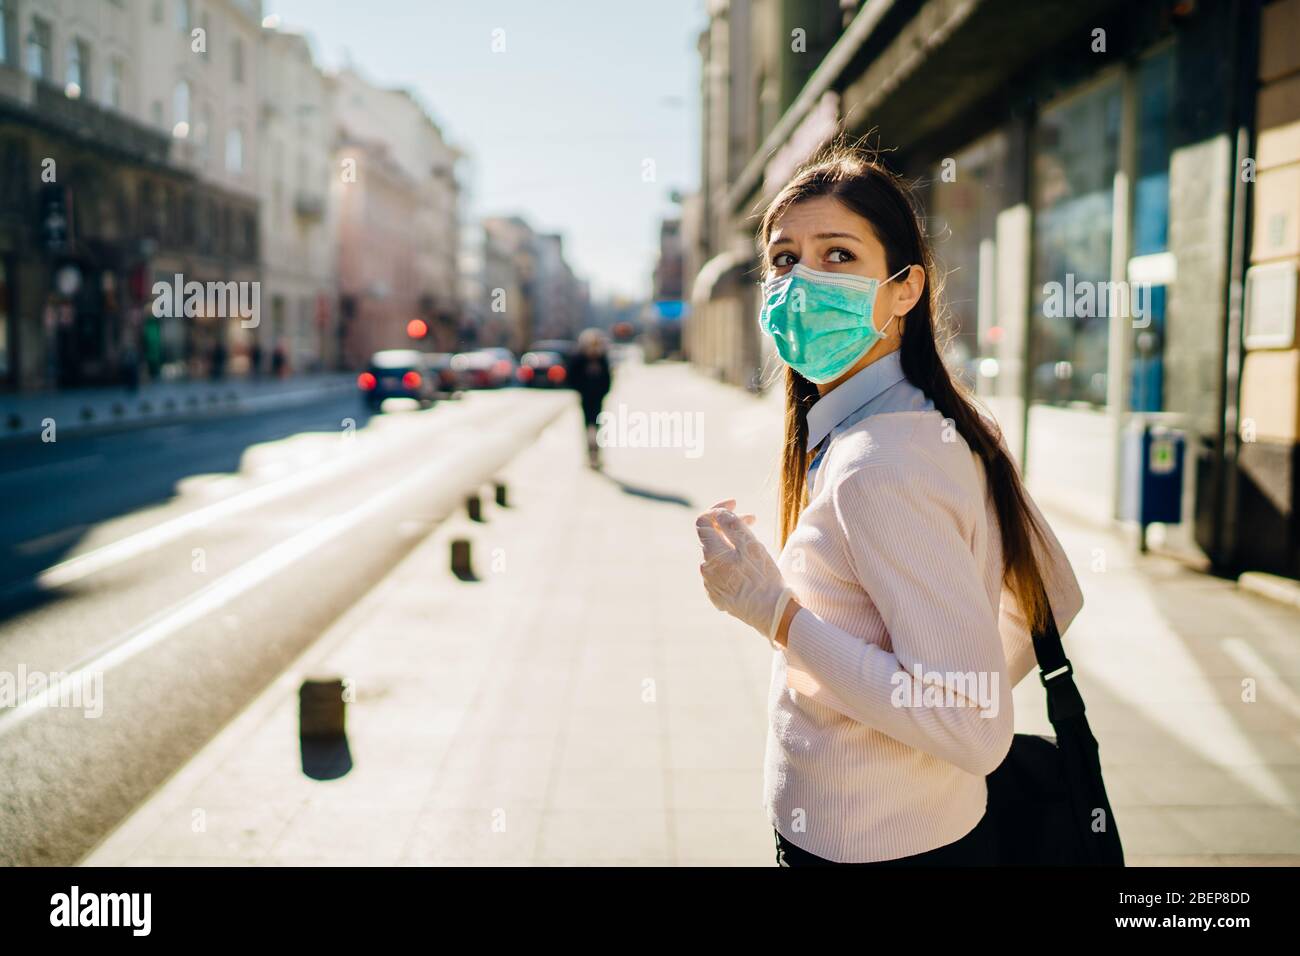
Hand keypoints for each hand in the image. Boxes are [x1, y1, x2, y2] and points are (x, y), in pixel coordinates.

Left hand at [695, 501, 794, 642]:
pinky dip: (731, 562)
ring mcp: (710, 584)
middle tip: (752, 519)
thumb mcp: (751, 544)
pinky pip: (720, 572)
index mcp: (711, 554)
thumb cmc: (763, 577)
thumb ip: (731, 524)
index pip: (702, 522)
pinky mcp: (718, 596)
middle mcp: (705, 569)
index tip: (735, 504)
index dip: (717, 508)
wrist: (771, 614)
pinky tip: (748, 564)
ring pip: (716, 555)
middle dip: (729, 525)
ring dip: (731, 544)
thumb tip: (717, 513)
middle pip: (711, 538)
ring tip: (753, 543)